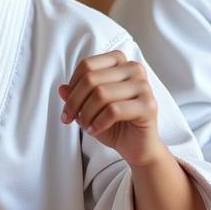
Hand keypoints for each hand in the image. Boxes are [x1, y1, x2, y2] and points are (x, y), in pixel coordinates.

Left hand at [58, 50, 164, 166]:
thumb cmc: (114, 124)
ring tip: (85, 125)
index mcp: (119, 62)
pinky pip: (114, 110)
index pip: (87, 65)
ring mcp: (143, 86)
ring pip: (101, 93)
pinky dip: (98, 122)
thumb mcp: (89, 107)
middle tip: (69, 118)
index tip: (67, 105)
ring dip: (86, 114)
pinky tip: (95, 130)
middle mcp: (134, 69)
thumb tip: (62, 89)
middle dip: (74, 102)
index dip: (72, 85)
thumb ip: (76, 95)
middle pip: (91, 79)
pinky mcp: (148, 105)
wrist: (137, 146)